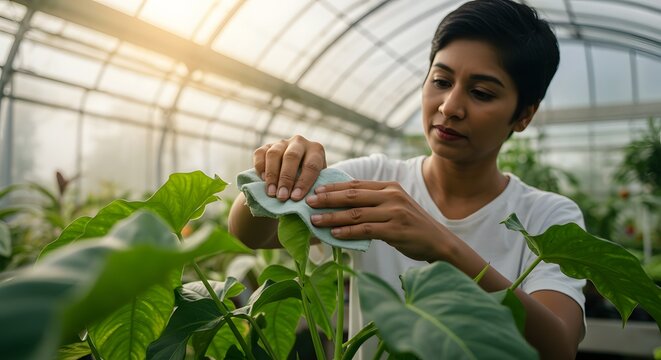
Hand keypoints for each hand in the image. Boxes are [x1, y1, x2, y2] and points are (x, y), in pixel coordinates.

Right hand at [253, 135, 326, 201]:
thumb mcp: (316, 181)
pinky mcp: (266, 146)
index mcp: (316, 150)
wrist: (292, 173)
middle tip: (282, 196)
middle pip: (292, 157)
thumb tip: (308, 200)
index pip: (311, 165)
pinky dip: (260, 167)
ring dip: (272, 175)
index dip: (303, 182)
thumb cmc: (307, 181)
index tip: (295, 197)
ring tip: (271, 193)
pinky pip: (260, 153)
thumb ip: (312, 188)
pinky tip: (263, 180)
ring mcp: (282, 143)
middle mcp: (299, 142)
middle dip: (286, 179)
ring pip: (274, 154)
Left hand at [306, 180, 450, 261]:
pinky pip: (366, 230)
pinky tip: (334, 235)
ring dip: (333, 217)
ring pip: (356, 213)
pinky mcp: (396, 230)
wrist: (439, 241)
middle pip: (353, 195)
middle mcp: (392, 196)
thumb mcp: (395, 206)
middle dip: (328, 199)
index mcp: (390, 187)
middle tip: (308, 202)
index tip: (314, 190)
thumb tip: (342, 204)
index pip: (356, 184)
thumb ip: (374, 202)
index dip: (333, 187)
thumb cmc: (412, 225)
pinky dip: (348, 232)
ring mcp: (395, 212)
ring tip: (314, 220)